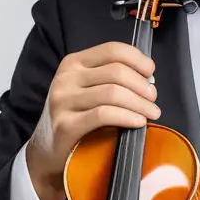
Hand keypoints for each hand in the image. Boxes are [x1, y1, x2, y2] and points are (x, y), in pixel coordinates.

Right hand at [26, 41, 160, 199]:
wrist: (47, 149)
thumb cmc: (75, 116)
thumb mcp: (86, 88)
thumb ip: (110, 78)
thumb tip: (148, 78)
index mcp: (73, 62)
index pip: (112, 50)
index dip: (138, 59)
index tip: (151, 73)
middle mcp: (66, 78)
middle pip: (117, 72)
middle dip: (142, 86)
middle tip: (153, 99)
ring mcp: (62, 101)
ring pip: (113, 93)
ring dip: (140, 103)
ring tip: (151, 113)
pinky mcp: (65, 125)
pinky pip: (104, 115)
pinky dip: (126, 117)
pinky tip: (138, 122)